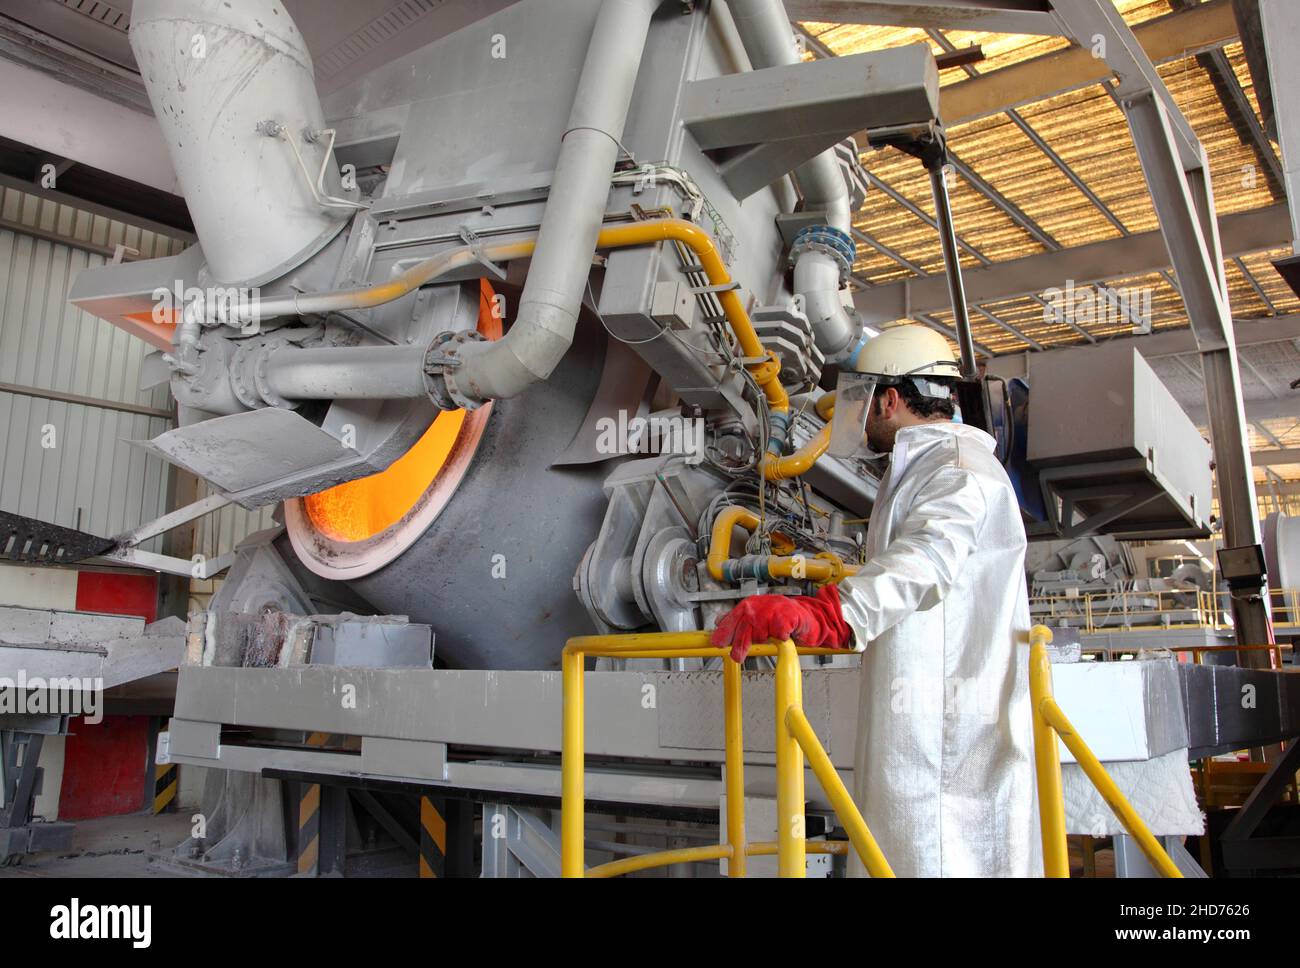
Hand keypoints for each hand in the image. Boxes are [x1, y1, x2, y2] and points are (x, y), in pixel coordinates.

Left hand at [710, 585, 851, 662]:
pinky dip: (781, 639)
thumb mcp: (756, 615)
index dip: (723, 633)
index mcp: (748, 605)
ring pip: (760, 635)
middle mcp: (757, 606)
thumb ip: (737, 618)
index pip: (730, 620)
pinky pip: (778, 636)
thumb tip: (718, 621)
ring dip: (765, 640)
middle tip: (738, 657)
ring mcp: (771, 611)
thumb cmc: (779, 616)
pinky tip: (784, 635)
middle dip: (740, 646)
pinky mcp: (786, 618)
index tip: (716, 644)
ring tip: (772, 635)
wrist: (806, 614)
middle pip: (743, 631)